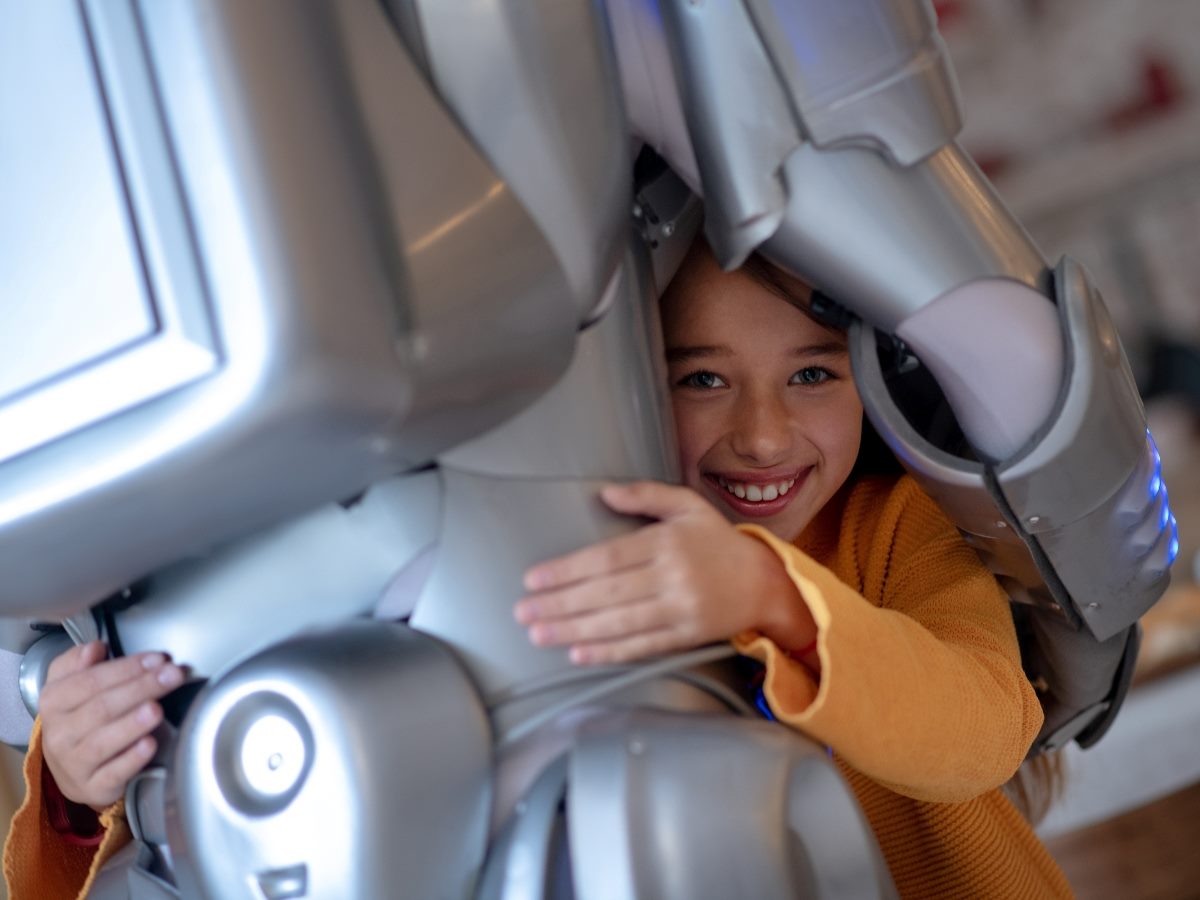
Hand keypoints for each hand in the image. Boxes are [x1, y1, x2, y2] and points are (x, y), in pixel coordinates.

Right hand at [40, 641, 185, 809]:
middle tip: (172, 675)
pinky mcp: (92, 788)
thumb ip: (78, 662)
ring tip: (156, 709)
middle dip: (141, 688)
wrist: (75, 769)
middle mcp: (60, 734)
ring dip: (133, 724)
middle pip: (102, 707)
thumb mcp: (72, 685)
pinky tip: (149, 745)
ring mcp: (74, 764)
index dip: (126, 668)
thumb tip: (94, 648)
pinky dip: (132, 759)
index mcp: (54, 702)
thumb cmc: (83, 719)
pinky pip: (112, 774)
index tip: (157, 658)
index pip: (90, 681)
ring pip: (102, 742)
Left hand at [515, 481, 815, 664]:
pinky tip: (578, 654)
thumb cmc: (718, 542)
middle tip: (522, 611)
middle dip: (560, 604)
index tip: (534, 579)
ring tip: (539, 633)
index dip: (567, 570)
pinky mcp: (686, 637)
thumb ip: (646, 495)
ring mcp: (680, 610)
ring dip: (574, 631)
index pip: (607, 558)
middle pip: (606, 593)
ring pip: (619, 623)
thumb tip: (604, 492)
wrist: (765, 582)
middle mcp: (672, 577)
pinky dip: (608, 652)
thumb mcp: (686, 506)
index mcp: (666, 542)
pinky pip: (641, 646)